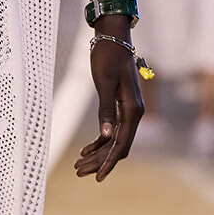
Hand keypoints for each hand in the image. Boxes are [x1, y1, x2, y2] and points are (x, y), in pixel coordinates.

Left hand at [74, 36, 143, 181]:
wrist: (113, 37)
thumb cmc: (107, 56)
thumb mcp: (104, 83)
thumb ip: (106, 110)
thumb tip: (106, 136)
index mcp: (133, 109)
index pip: (121, 143)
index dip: (109, 162)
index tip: (98, 177)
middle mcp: (134, 112)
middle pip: (118, 145)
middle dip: (100, 161)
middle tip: (79, 172)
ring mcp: (128, 109)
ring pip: (114, 140)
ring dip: (98, 153)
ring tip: (79, 165)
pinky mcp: (121, 105)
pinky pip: (112, 130)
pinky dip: (100, 141)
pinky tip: (86, 150)